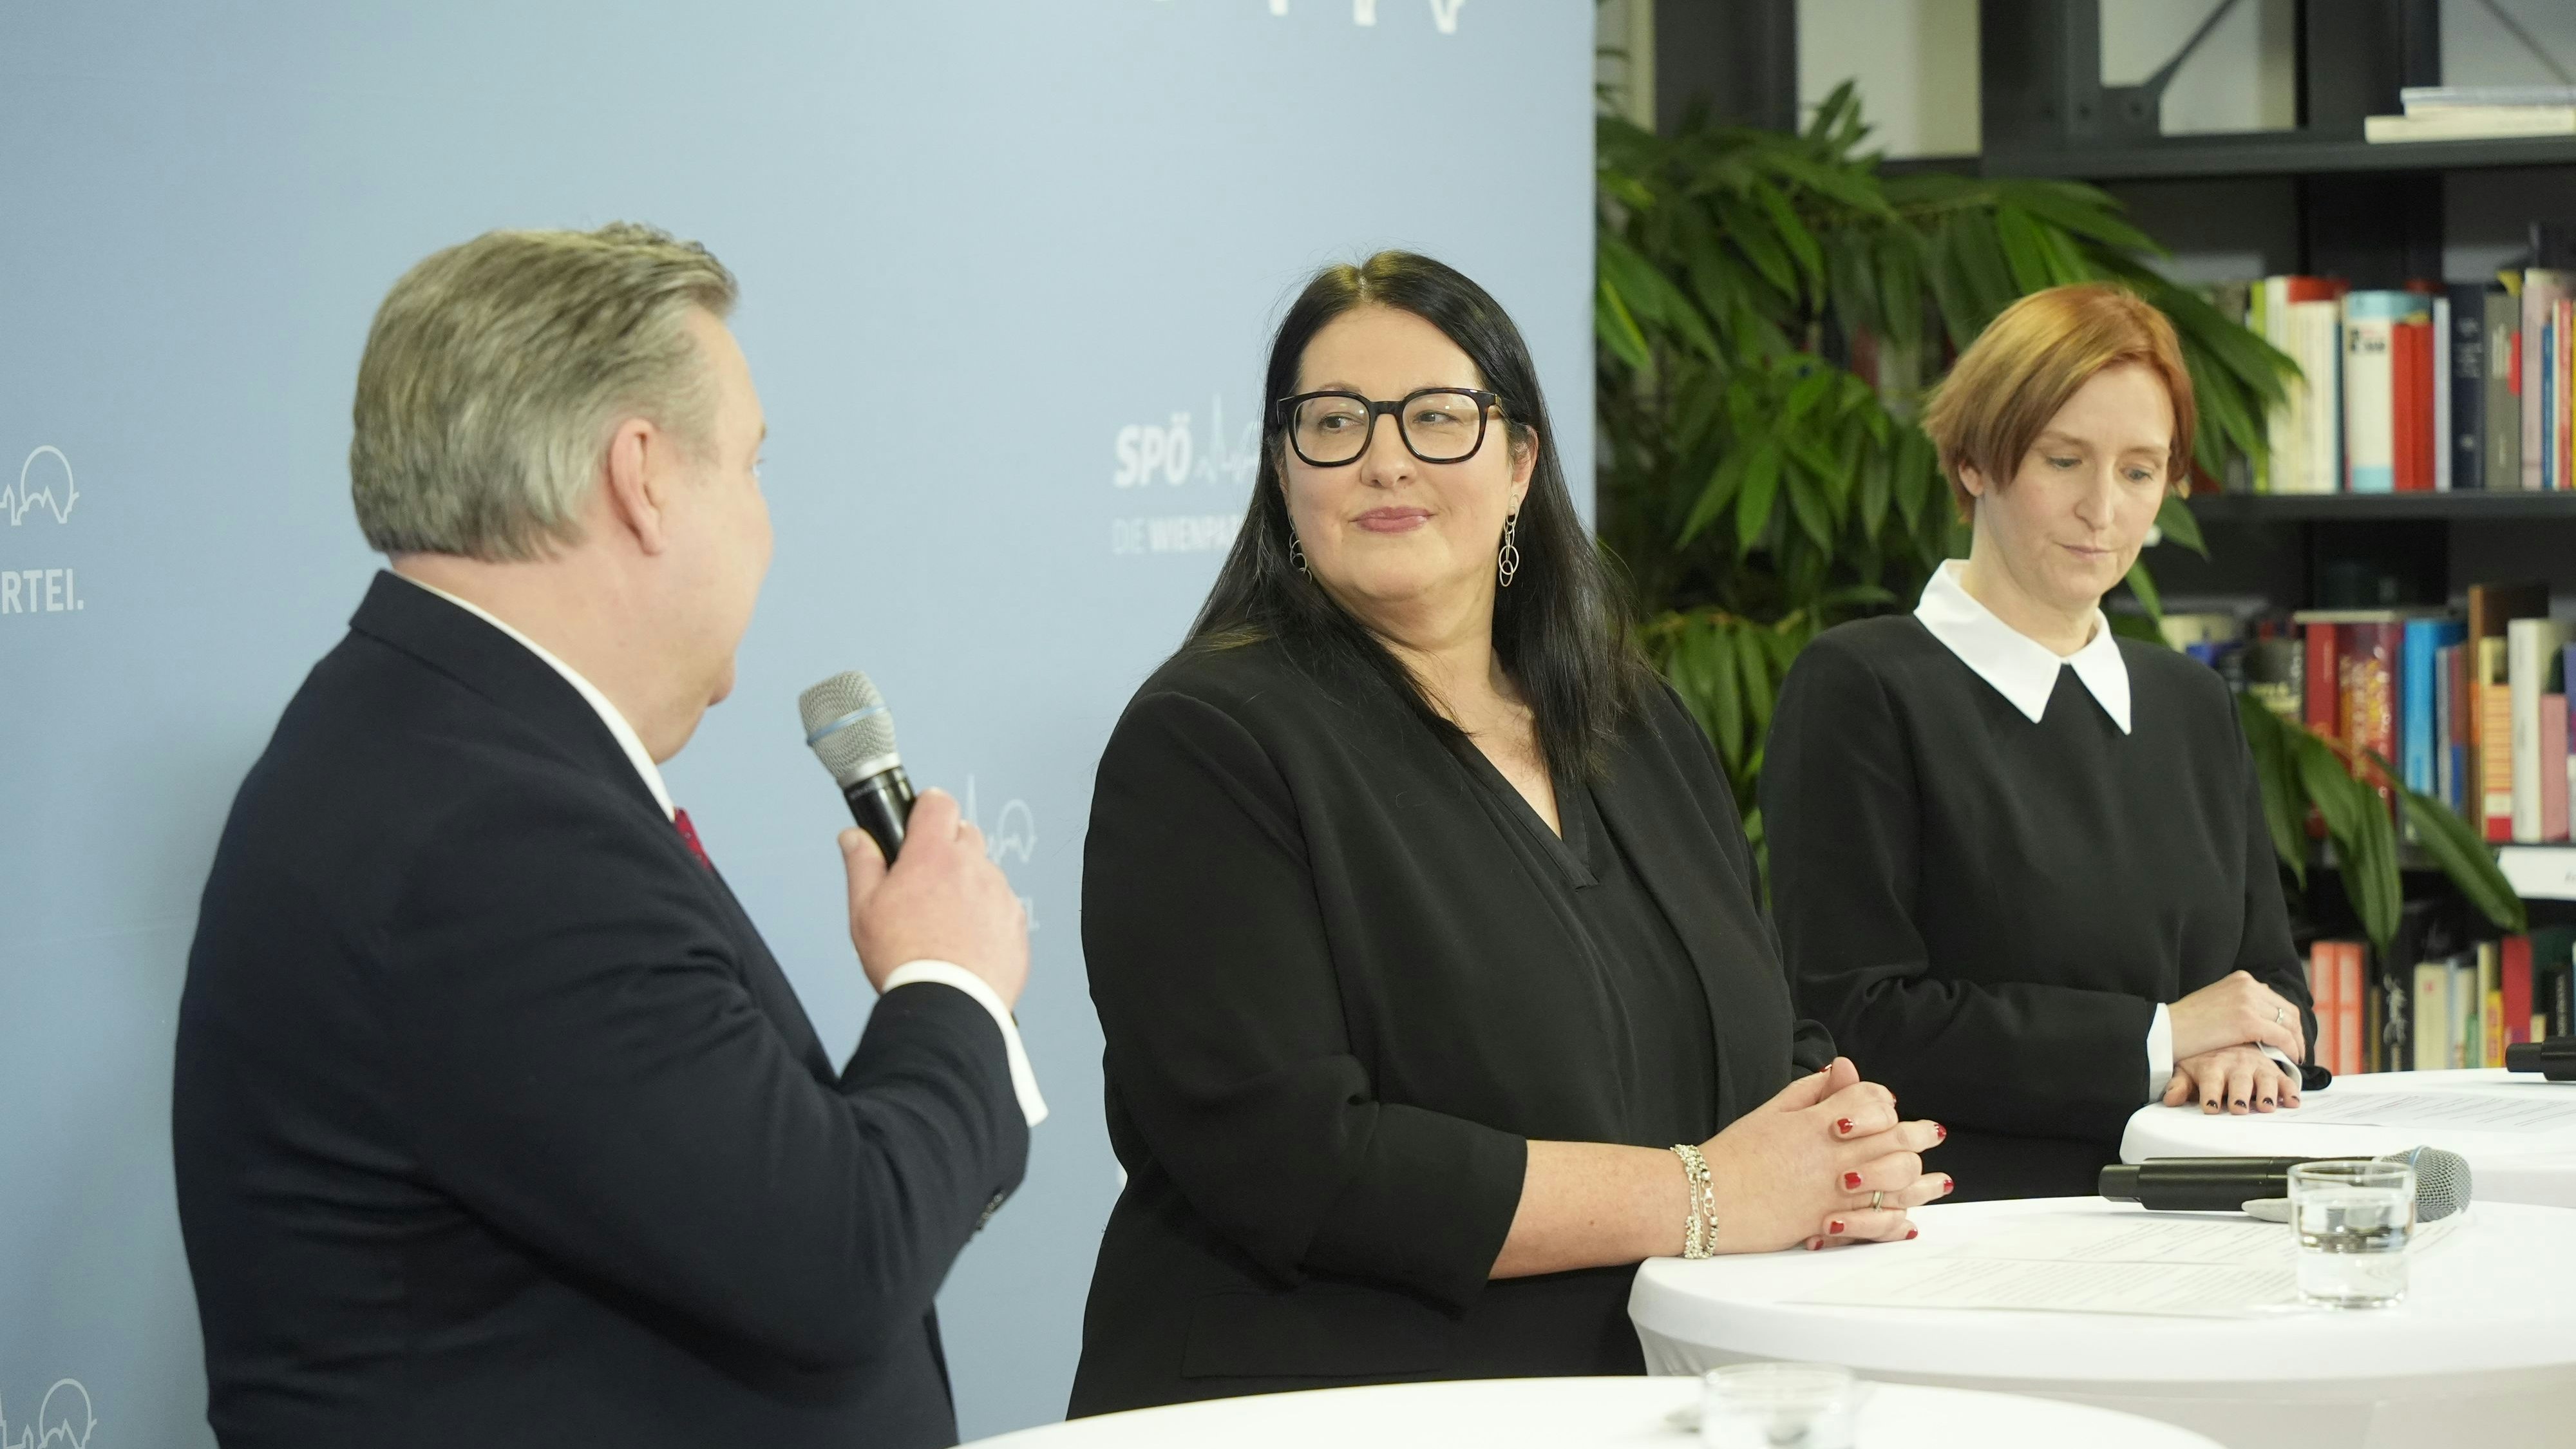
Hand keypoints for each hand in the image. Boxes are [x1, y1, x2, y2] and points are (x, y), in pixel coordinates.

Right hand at [840, 788, 1028, 1006]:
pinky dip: (987, 917)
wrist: (947, 1004)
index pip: (938, 803)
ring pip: (985, 873)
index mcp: (933, 854)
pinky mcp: (1016, 924)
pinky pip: (1002, 907)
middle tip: (924, 881)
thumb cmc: (904, 959)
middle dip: (946, 848)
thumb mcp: (864, 909)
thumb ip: (862, 864)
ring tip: (944, 922)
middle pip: (965, 835)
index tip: (918, 822)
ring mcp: (1000, 894)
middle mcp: (973, 867)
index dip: (926, 808)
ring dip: (968, 885)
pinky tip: (966, 941)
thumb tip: (854, 837)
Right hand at [1699, 1056, 1950, 1253]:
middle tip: (1932, 1134)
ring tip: (1936, 1182)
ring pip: (1896, 1182)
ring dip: (1921, 1182)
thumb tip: (1841, 1071)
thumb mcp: (1771, 1110)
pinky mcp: (1826, 1224)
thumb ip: (1811, 1090)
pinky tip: (1908, 1222)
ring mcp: (1832, 1192)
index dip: (1885, 1102)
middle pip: (1896, 1139)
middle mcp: (1831, 1155)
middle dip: (1920, 1135)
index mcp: (1817, 1122)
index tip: (1891, 1108)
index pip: (1871, 1100)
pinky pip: (1875, 1225)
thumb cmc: (1733, 1155)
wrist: (1703, 1199)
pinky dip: (1896, 1224)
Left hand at [2164, 1045, 2300, 1114]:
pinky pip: (2284, 1078)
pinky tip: (2292, 1102)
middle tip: (2239, 1109)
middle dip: (2239, 1095)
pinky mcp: (2272, 1068)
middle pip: (2239, 1080)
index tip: (2210, 1107)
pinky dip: (2290, 1089)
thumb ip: (2179, 1084)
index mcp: (2213, 1064)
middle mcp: (2236, 1063)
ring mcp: (2256, 1064)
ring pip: (2265, 1077)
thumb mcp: (2186, 1068)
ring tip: (2266, 1106)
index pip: (2210, 1079)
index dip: (2210, 1093)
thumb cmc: (2204, 1058)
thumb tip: (2170, 1099)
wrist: (2224, 1032)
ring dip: (2267, 1092)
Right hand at [2169, 970, 2304, 1062]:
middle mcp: (2248, 986)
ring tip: (2294, 1057)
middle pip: (2288, 1010)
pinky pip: (2282, 1037)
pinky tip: (2290, 1059)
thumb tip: (2259, 1016)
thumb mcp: (2216, 1002)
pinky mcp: (2249, 1021)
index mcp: (2241, 979)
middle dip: (2297, 1032)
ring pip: (2289, 1024)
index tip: (2290, 1037)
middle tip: (2297, 1050)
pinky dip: (2291, 1049)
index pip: (2276, 1000)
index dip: (2288, 1021)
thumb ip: (2238, 1003)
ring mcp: (2249, 1002)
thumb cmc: (2186, 1023)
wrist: (2166, 1030)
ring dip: (2296, 1042)